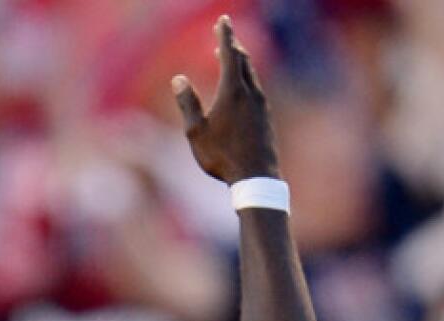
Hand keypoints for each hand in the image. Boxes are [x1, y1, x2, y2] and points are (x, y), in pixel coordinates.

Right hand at [173, 16, 278, 184]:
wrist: (256, 176)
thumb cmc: (222, 156)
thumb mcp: (196, 132)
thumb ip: (188, 103)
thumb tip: (178, 79)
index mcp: (233, 92)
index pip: (229, 54)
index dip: (225, 35)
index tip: (223, 20)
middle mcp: (251, 93)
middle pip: (243, 61)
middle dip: (233, 45)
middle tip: (225, 35)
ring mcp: (261, 105)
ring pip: (251, 74)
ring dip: (240, 62)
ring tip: (231, 56)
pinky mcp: (265, 116)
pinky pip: (255, 88)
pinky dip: (246, 78)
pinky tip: (242, 87)